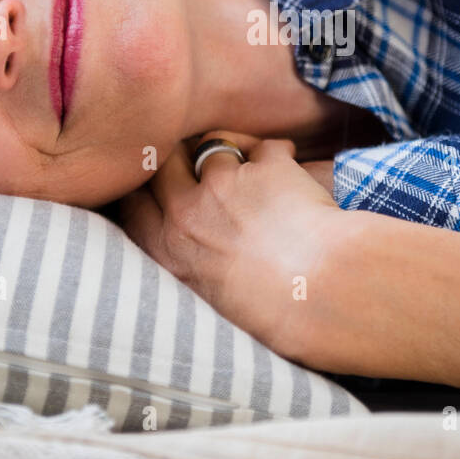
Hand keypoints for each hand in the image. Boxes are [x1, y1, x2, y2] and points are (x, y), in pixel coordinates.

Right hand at [116, 131, 344, 360]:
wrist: (324, 298)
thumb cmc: (275, 315)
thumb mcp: (211, 299)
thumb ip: (190, 263)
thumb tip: (191, 237)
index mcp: (169, 253)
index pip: (134, 205)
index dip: (144, 188)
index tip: (157, 185)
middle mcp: (188, 214)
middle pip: (164, 161)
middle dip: (180, 156)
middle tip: (203, 163)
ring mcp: (226, 186)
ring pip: (214, 144)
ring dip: (234, 151)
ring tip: (260, 173)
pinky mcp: (267, 167)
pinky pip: (264, 145)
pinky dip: (280, 154)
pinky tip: (293, 169)